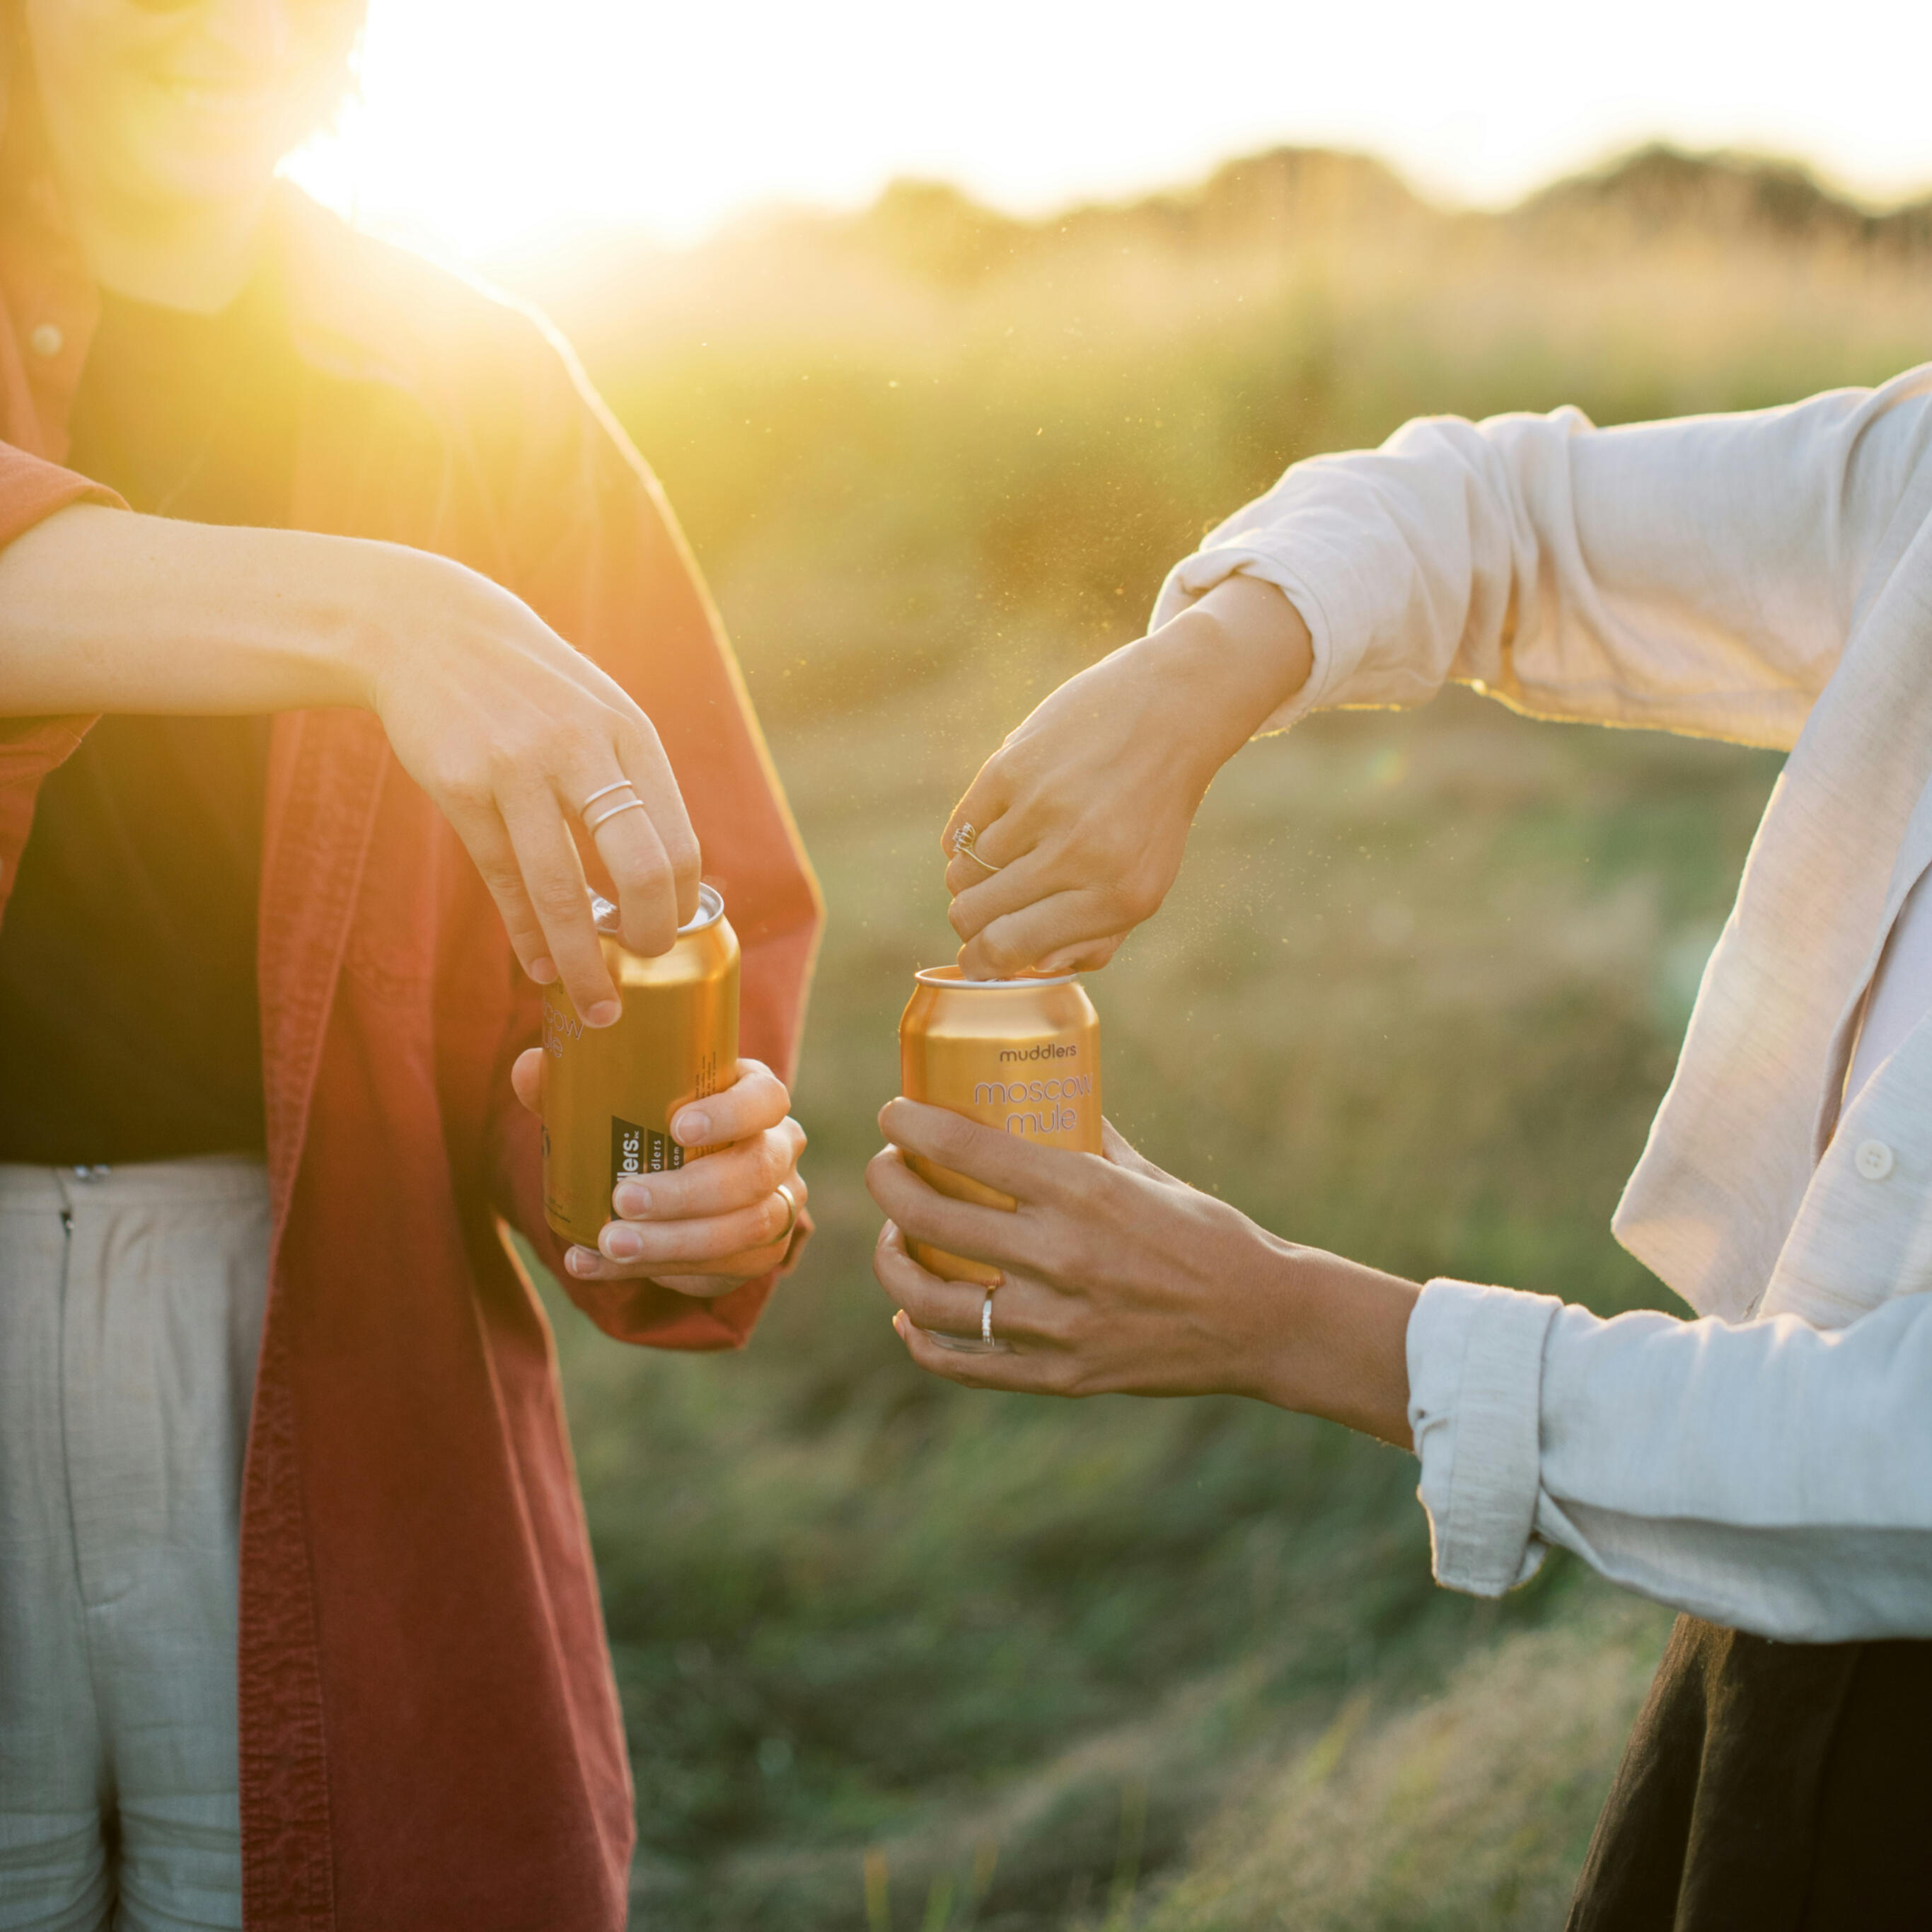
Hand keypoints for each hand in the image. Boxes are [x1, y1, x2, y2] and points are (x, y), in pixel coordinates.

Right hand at [362, 546, 699, 1025]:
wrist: (426, 629)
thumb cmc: (528, 688)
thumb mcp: (596, 713)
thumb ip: (631, 784)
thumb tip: (662, 881)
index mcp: (629, 735)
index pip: (679, 842)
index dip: (679, 904)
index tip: (670, 934)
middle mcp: (581, 751)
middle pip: (639, 869)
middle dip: (648, 937)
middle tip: (642, 968)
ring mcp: (518, 769)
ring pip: (563, 891)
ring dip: (582, 962)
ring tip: (594, 1001)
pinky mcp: (461, 789)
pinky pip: (505, 880)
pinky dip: (526, 934)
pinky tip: (538, 964)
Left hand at [513, 1053, 805, 1297]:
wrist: (672, 1189)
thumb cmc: (647, 1128)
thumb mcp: (617, 1101)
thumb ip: (574, 1084)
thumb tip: (529, 1067)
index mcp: (753, 1098)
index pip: (765, 1097)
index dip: (731, 1113)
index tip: (677, 1127)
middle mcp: (777, 1149)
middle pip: (754, 1170)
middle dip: (688, 1191)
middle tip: (624, 1199)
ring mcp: (777, 1203)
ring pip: (745, 1227)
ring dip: (674, 1240)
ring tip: (611, 1242)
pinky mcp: (759, 1253)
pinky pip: (720, 1268)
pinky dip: (655, 1270)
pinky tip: (600, 1266)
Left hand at [866, 1099, 1414, 1445]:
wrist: (1262, 1319)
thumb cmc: (1206, 1234)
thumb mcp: (1148, 1173)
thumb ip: (1089, 1139)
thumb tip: (1044, 1095)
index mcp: (1083, 1192)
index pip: (968, 1148)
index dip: (913, 1125)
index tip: (893, 1113)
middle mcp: (1060, 1256)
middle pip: (929, 1216)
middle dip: (888, 1182)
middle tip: (886, 1167)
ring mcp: (1057, 1323)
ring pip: (930, 1299)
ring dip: (893, 1264)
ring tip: (893, 1240)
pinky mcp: (1061, 1374)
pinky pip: (965, 1362)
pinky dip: (922, 1340)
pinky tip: (909, 1317)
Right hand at [942, 574, 1311, 977]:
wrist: (1169, 711)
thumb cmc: (1151, 810)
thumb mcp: (1147, 882)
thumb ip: (1096, 937)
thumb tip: (1026, 967)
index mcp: (1118, 897)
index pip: (1012, 948)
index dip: (981, 962)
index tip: (973, 961)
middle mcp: (1079, 856)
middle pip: (975, 915)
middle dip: (969, 922)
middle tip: (977, 913)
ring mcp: (1041, 809)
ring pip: (961, 874)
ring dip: (970, 878)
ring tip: (1001, 861)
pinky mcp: (1012, 768)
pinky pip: (958, 831)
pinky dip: (966, 838)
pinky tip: (995, 827)